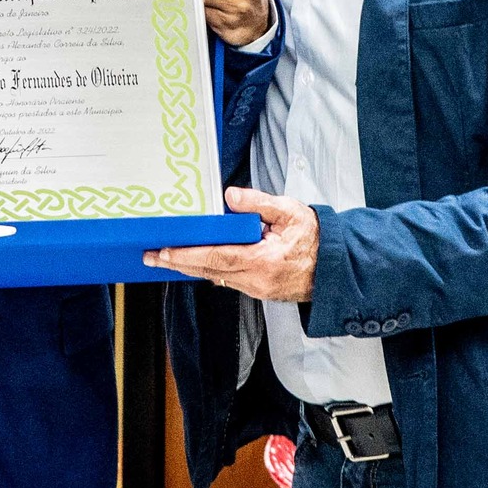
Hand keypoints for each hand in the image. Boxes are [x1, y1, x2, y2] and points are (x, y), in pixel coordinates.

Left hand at [144, 187, 316, 302]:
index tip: (164, 250)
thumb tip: (230, 197)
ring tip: (164, 258)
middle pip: (208, 271)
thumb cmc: (316, 239)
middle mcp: (255, 280)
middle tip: (150, 256)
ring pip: (215, 276)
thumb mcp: (291, 212)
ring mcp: (256, 288)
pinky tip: (194, 262)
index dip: (186, 255)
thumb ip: (259, 203)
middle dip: (176, 263)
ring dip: (189, 267)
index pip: (215, 257)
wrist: (337, 267)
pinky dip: (208, 270)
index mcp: (262, 261)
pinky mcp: (258, 290)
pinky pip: (227, 279)